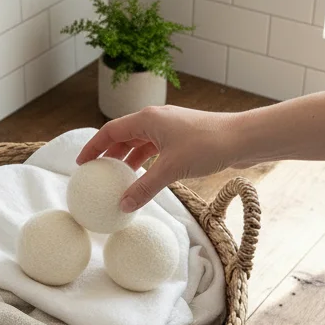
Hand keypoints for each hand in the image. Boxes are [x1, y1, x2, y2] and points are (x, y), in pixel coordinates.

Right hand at [77, 106, 242, 211]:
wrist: (242, 138)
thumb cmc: (207, 145)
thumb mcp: (170, 169)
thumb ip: (144, 188)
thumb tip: (123, 206)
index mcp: (147, 118)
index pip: (110, 131)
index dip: (93, 147)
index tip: (82, 164)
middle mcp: (156, 119)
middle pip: (123, 135)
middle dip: (109, 154)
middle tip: (97, 174)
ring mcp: (170, 128)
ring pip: (140, 143)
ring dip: (127, 160)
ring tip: (117, 179)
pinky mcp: (183, 138)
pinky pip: (155, 149)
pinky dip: (146, 163)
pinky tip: (144, 177)